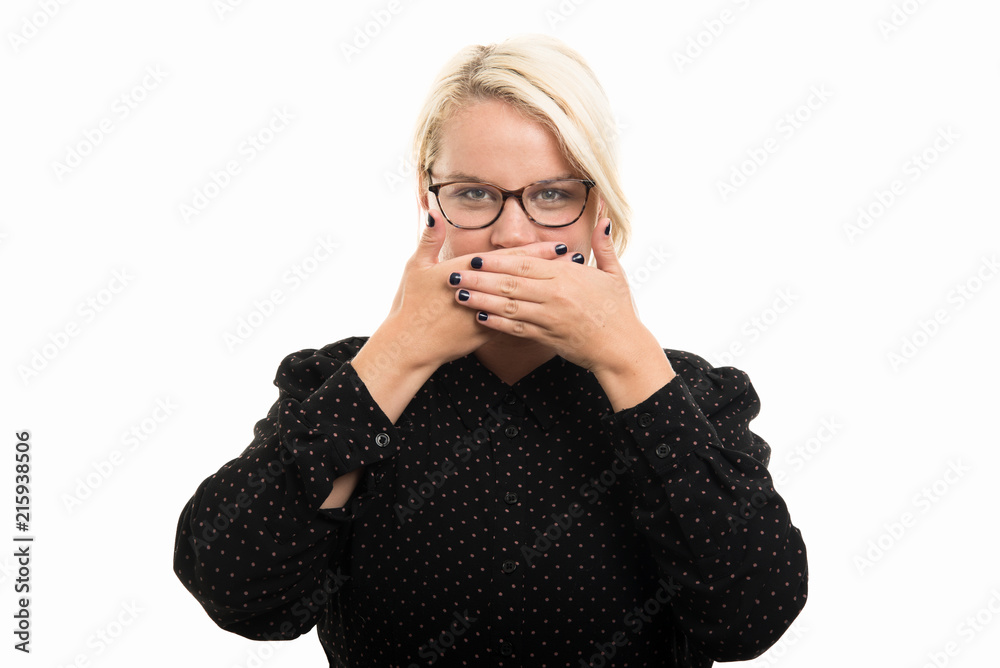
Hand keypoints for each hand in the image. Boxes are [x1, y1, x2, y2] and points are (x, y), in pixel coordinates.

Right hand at [377, 211, 575, 371]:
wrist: (410, 345)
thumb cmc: (411, 305)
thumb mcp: (415, 267)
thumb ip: (429, 239)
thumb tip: (433, 212)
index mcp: (465, 271)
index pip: (507, 259)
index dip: (535, 252)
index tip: (557, 246)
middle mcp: (481, 292)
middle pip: (521, 278)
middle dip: (549, 270)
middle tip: (574, 261)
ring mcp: (485, 314)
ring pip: (522, 301)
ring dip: (547, 293)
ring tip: (572, 286)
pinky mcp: (485, 334)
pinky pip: (513, 325)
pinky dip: (533, 318)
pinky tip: (553, 314)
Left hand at [445, 217, 643, 374]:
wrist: (622, 348)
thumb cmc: (619, 311)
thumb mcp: (615, 273)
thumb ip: (604, 245)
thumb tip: (605, 216)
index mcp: (567, 275)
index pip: (525, 263)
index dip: (497, 260)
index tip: (475, 257)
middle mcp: (555, 294)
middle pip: (510, 283)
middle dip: (479, 278)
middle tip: (454, 273)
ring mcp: (550, 317)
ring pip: (509, 306)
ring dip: (481, 300)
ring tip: (459, 294)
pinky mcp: (548, 337)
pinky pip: (517, 329)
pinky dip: (497, 323)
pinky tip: (479, 318)